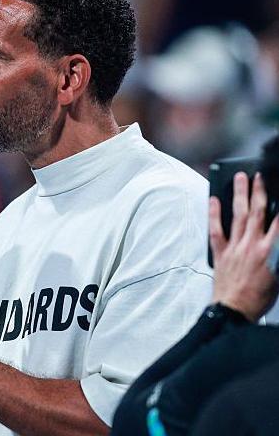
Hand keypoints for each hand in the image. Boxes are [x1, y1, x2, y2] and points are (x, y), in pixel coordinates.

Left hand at [210, 172, 278, 320]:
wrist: (235, 311)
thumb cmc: (260, 297)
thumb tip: (276, 235)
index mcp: (272, 251)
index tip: (278, 188)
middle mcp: (253, 245)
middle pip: (257, 212)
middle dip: (259, 191)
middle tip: (259, 175)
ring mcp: (235, 248)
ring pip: (237, 215)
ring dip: (239, 194)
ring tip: (240, 178)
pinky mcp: (221, 253)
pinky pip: (216, 229)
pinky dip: (214, 213)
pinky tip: (213, 199)